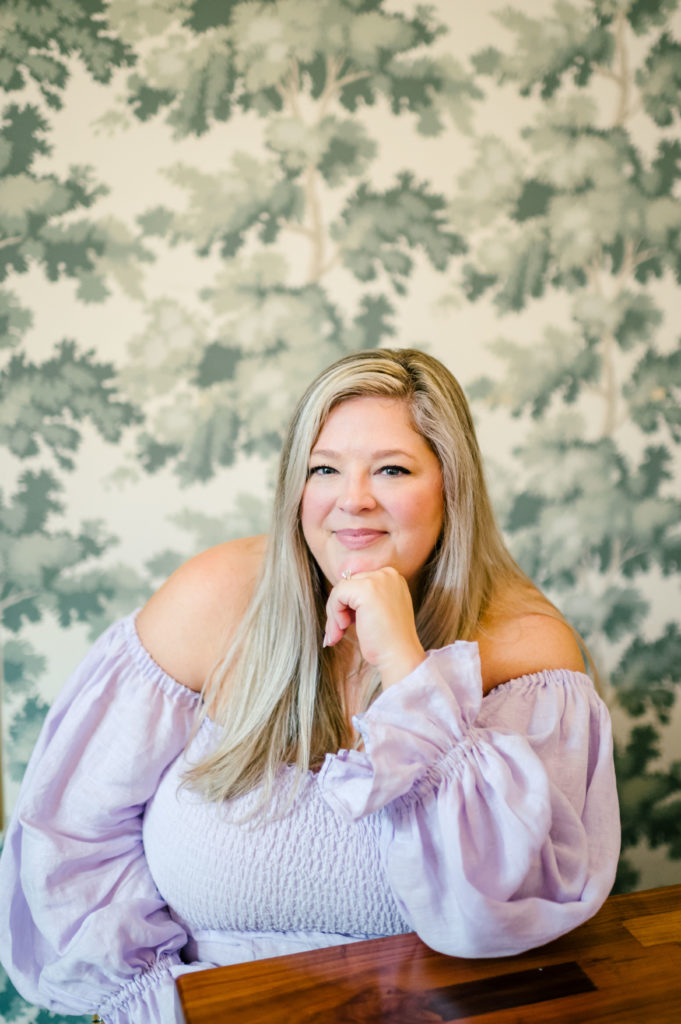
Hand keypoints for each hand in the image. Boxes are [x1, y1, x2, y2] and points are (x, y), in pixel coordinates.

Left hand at [323, 567, 425, 688]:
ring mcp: (378, 580)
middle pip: (348, 585)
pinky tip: (344, 628)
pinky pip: (337, 595)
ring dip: (333, 615)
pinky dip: (334, 614)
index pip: (358, 583)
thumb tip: (335, 598)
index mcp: (392, 579)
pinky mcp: (366, 590)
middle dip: (337, 610)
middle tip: (336, 634)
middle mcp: (388, 575)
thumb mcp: (377, 612)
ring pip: (340, 590)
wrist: (399, 656)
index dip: (347, 605)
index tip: (344, 625)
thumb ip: (362, 600)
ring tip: (336, 635)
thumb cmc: (388, 641)